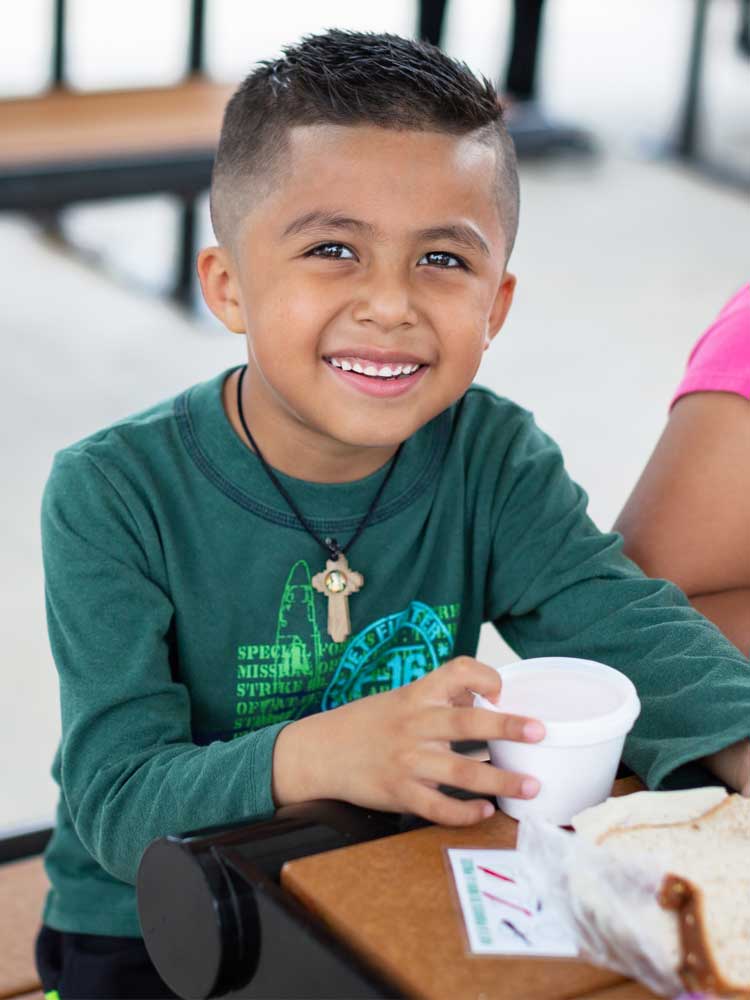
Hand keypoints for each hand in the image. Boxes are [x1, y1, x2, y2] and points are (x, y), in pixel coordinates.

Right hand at [272, 656, 544, 825]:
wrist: (319, 751)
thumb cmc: (365, 723)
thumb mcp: (401, 698)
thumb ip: (441, 697)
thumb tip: (488, 693)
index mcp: (417, 695)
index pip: (455, 671)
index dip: (483, 676)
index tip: (503, 689)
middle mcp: (414, 724)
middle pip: (466, 723)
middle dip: (506, 727)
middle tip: (539, 731)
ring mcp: (407, 760)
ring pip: (460, 773)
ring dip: (499, 780)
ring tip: (530, 786)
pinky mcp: (399, 792)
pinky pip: (438, 807)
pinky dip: (464, 812)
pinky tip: (486, 812)